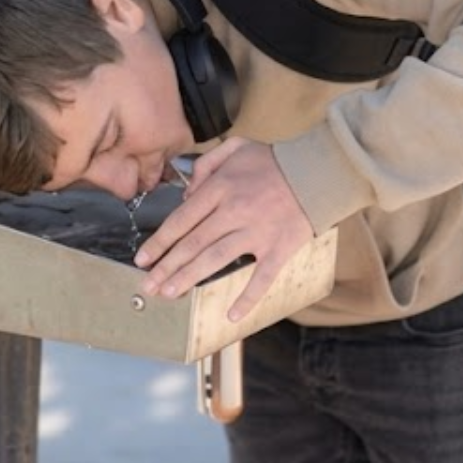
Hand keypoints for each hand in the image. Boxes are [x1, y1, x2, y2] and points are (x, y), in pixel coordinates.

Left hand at [135, 138, 314, 321]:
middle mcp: (234, 212)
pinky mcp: (279, 249)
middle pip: (192, 244)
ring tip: (170, 293)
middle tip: (148, 286)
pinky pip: (261, 278)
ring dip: (189, 279)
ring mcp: (256, 233)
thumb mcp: (235, 148)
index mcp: (221, 189)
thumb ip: (206, 165)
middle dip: (166, 268)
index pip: (181, 220)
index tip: (143, 259)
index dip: (159, 242)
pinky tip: (231, 315)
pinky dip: (247, 299)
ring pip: (215, 260)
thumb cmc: (275, 161)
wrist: (319, 171)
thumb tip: (186, 193)